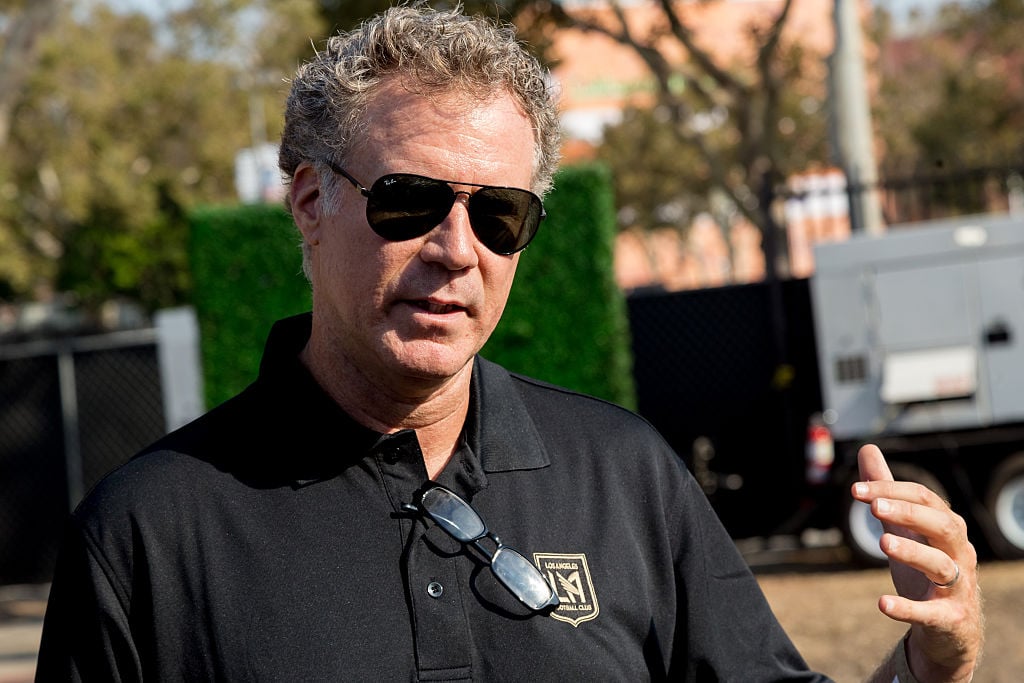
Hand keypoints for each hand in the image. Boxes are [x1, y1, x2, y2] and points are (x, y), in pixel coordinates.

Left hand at [852, 444, 981, 682]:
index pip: (924, 499)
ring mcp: (958, 587)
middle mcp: (958, 554)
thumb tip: (868, 449)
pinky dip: (908, 609)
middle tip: (874, 508)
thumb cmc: (925, 572)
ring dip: (913, 552)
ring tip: (882, 542)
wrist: (949, 631)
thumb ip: (886, 492)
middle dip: (909, 514)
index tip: (854, 491)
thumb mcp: (905, 529)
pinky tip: (882, 604)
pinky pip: (931, 614)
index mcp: (947, 528)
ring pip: (942, 566)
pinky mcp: (949, 619)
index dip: (891, 491)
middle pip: (943, 526)